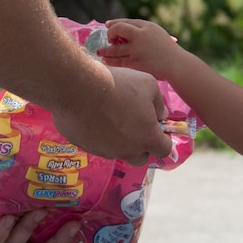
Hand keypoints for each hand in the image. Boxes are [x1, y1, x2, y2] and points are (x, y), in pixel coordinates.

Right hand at [49, 65, 171, 166]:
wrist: (78, 87)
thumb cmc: (118, 85)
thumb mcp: (148, 84)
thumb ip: (158, 103)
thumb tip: (160, 115)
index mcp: (147, 138)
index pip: (164, 150)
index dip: (163, 140)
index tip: (157, 128)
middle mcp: (127, 150)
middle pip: (140, 158)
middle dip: (141, 146)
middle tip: (135, 127)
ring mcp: (104, 151)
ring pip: (117, 152)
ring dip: (118, 141)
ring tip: (110, 117)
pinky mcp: (85, 147)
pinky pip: (96, 144)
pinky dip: (98, 135)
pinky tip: (93, 117)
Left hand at [97, 18, 181, 80]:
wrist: (177, 65)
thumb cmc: (167, 50)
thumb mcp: (157, 33)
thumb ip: (143, 30)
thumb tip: (123, 30)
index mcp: (147, 26)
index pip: (127, 21)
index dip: (115, 23)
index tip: (107, 25)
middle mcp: (141, 36)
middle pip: (118, 29)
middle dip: (110, 33)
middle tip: (109, 38)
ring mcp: (137, 50)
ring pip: (115, 48)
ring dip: (105, 50)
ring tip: (100, 51)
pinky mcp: (136, 63)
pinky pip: (118, 61)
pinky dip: (110, 61)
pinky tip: (106, 60)